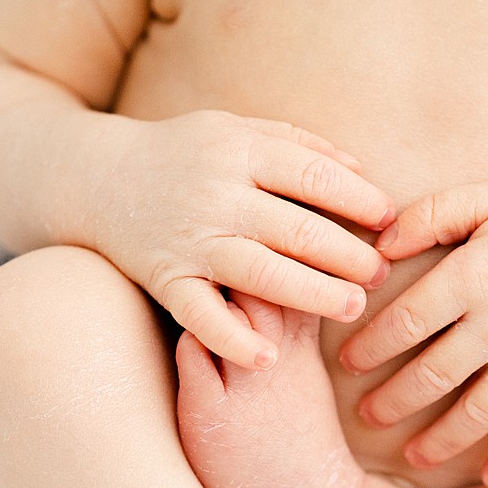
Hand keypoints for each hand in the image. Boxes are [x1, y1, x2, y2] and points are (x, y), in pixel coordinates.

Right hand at [95, 110, 394, 369]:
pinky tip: (266, 357)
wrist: (96, 178)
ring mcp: (189, 240)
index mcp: (238, 151)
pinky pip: (200, 315)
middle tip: (379, 274)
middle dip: (347, 254)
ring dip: (312, 293)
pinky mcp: (164, 278)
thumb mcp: (236, 130)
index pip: (313, 176)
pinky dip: (231, 339)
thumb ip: (298, 145)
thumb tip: (362, 171)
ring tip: (351, 307)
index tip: (390, 220)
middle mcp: (215, 195)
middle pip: (296, 229)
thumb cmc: (184, 154)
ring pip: (260, 273)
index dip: (359, 199)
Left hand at [339, 175, 487, 487]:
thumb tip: (377, 245)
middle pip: (431, 377)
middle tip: (366, 418)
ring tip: (411, 459)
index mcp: (473, 278)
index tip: (347, 364)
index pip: (405, 323)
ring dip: (440, 441)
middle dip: (392, 403)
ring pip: (477, 412)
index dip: (369, 347)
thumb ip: (432, 215)